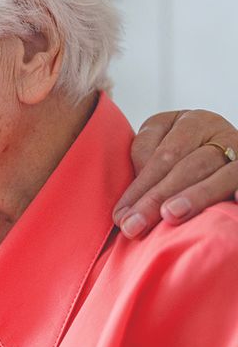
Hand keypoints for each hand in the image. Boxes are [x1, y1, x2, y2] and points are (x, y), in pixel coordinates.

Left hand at [113, 110, 237, 237]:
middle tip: (135, 225)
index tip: (121, 216)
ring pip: (219, 173)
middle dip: (157, 198)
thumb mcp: (158, 145)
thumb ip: (146, 160)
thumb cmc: (178, 155)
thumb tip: (133, 198)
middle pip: (186, 165)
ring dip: (195, 196)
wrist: (219, 149)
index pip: (162, 155)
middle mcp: (218, 131)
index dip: (140, 187)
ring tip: (170, 215)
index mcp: (189, 121)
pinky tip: (237, 201)